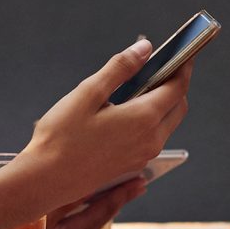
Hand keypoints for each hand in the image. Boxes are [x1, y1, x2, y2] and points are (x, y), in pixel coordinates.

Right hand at [18, 39, 191, 207]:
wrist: (45, 180)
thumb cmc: (61, 137)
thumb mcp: (88, 92)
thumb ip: (120, 67)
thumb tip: (144, 48)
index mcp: (143, 118)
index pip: (178, 87)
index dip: (183, 66)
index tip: (183, 52)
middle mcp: (150, 140)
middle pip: (178, 106)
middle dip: (175, 84)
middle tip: (160, 67)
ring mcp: (143, 156)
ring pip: (167, 123)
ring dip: (162, 103)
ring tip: (139, 86)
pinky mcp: (132, 165)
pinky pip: (153, 138)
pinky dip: (150, 120)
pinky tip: (127, 111)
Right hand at [40, 175, 146, 228]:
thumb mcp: (42, 214)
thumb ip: (66, 197)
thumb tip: (91, 180)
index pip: (105, 210)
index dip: (123, 193)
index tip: (141, 180)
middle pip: (101, 214)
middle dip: (117, 196)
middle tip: (137, 180)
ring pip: (90, 218)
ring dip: (103, 200)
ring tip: (117, 185)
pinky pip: (78, 221)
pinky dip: (87, 207)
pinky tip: (85, 198)